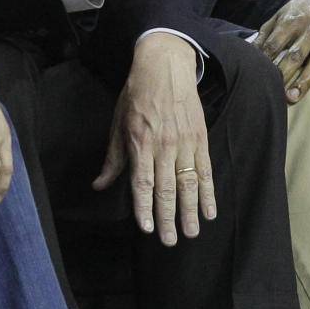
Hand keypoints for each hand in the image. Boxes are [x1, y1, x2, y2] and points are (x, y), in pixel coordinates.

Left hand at [92, 32, 214, 244]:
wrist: (164, 67)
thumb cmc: (136, 96)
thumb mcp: (117, 124)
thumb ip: (113, 159)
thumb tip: (99, 185)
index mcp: (140, 143)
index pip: (142, 183)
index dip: (144, 207)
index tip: (145, 228)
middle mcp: (163, 146)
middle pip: (166, 189)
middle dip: (167, 218)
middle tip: (169, 241)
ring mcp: (184, 143)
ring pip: (188, 183)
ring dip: (190, 211)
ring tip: (191, 233)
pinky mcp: (200, 139)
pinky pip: (206, 170)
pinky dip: (209, 192)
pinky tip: (210, 211)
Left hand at [252, 0, 309, 106]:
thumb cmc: (299, 12)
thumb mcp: (279, 16)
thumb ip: (265, 35)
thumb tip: (247, 53)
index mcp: (292, 23)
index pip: (275, 43)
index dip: (264, 59)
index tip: (254, 73)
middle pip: (295, 55)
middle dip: (284, 73)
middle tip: (272, 89)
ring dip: (305, 82)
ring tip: (293, 98)